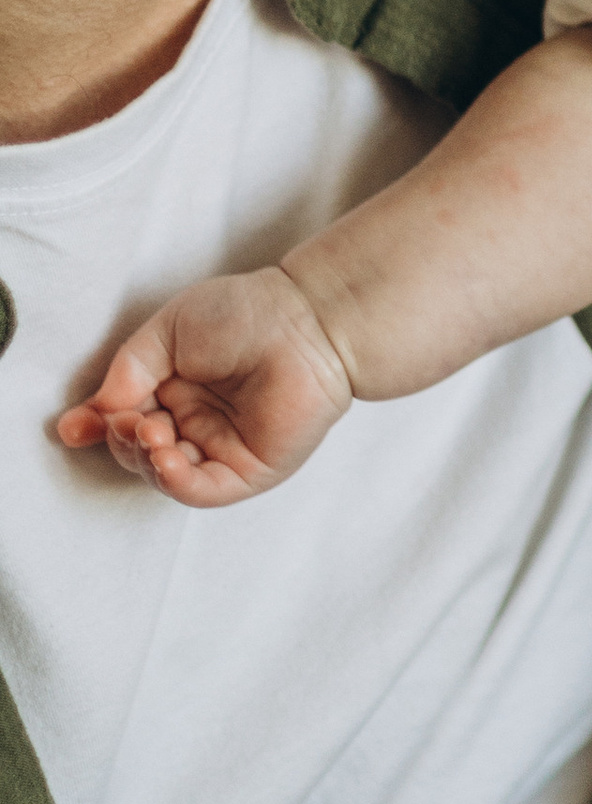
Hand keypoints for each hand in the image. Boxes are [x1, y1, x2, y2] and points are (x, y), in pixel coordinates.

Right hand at [54, 266, 354, 505]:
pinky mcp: (249, 469)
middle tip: (127, 420)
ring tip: (149, 432)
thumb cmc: (246, 313)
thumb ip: (129, 370)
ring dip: (145, 460)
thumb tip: (94, 411)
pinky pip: (204, 490)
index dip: (96, 427)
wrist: (308, 321)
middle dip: (121, 440)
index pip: (124, 419)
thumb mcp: (168, 331)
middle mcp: (195, 422)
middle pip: (138, 450)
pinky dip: (176, 482)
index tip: (71, 428)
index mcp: (174, 389)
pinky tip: (164, 459)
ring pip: (166, 474)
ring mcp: (221, 448)